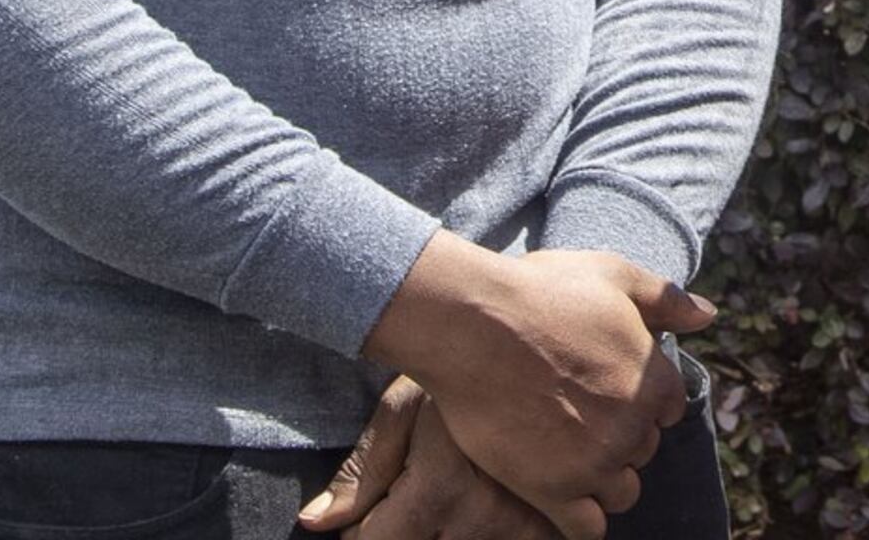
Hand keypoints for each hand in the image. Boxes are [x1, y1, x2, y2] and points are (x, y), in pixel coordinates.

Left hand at [296, 377, 560, 539]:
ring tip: (462, 483)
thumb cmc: (465, 372)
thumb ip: (362, 473)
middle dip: (410, 527)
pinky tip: (495, 497)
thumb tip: (313, 523)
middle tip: (422, 486)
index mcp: (442, 486)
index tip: (374, 507)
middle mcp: (485, 515)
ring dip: (453, 529)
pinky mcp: (555, 526)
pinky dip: (493, 530)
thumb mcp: (404, 408)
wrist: (544, 348)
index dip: (363, 529)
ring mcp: (526, 525)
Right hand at [359, 235, 708, 538]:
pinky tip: (561, 498)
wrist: (472, 323)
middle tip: (578, 416)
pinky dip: (581, 520)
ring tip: (568, 455)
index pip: (669, 410)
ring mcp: (594, 462)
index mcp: (653, 379)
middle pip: (642, 451)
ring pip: (621, 492)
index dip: (641, 401)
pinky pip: (587, 529)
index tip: (607, 391)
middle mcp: (631, 427)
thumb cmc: (539, 292)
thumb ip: (665, 298)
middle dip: (619, 438)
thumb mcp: (612, 274)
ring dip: (603, 479)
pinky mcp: (552, 490)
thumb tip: (707, 315)